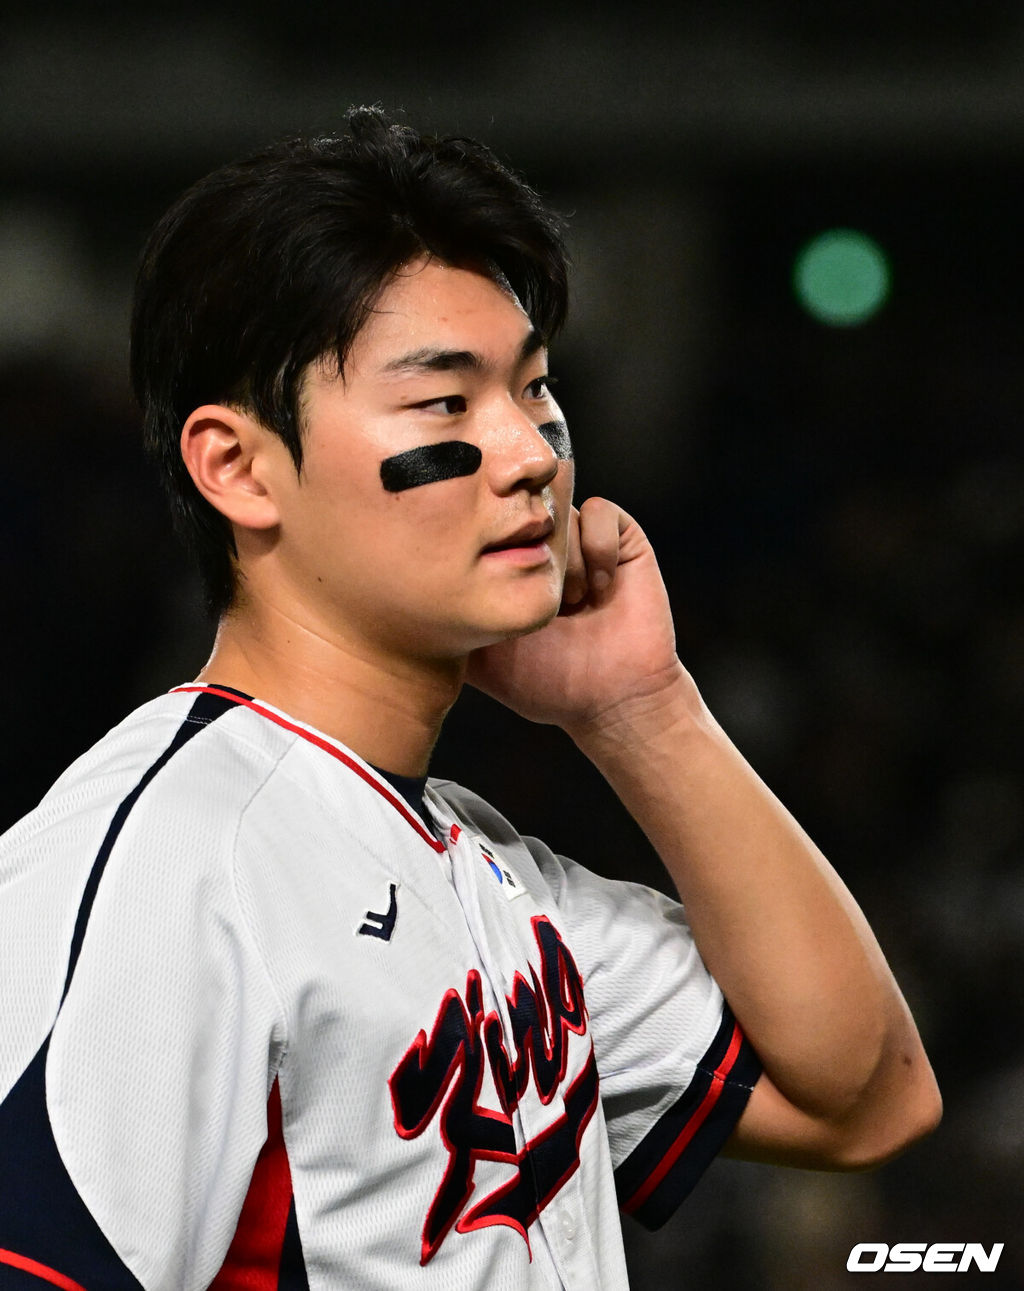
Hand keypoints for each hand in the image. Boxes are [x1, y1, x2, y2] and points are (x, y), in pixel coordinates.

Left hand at [467, 497, 683, 732]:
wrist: (614, 700)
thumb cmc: (550, 685)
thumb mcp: (482, 659)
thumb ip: (449, 626)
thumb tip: (406, 601)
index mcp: (509, 567)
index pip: (487, 525)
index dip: (485, 541)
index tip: (490, 576)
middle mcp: (542, 548)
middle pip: (519, 507)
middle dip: (525, 546)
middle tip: (535, 588)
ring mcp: (579, 540)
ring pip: (557, 507)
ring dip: (564, 556)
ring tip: (572, 601)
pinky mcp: (620, 539)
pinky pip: (599, 511)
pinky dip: (597, 548)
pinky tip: (598, 589)